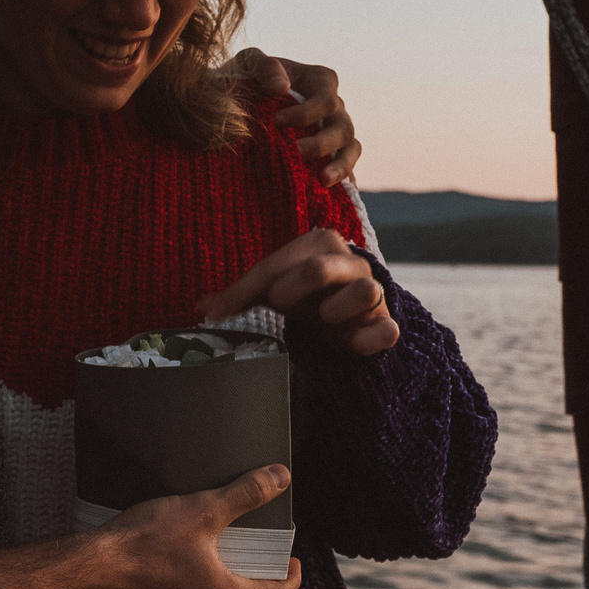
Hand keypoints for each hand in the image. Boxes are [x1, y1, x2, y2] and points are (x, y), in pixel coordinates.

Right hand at [90, 466, 302, 588]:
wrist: (87, 571)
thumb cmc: (143, 544)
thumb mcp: (201, 510)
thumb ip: (245, 494)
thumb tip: (281, 478)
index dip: (291, 580)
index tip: (294, 565)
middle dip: (242, 574)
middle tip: (241, 549)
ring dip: (205, 583)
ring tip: (198, 553)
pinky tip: (162, 566)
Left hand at [195, 228, 399, 358]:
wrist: (350, 315)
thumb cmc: (306, 296)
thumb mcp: (273, 289)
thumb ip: (241, 296)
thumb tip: (201, 309)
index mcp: (321, 243)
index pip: (275, 265)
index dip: (242, 291)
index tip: (216, 314)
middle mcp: (351, 262)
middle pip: (319, 270)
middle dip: (289, 292)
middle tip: (281, 307)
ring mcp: (372, 292)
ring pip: (363, 291)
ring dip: (334, 312)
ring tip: (323, 321)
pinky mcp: (385, 324)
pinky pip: (386, 330)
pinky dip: (370, 339)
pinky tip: (350, 344)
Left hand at [227, 47, 361, 184]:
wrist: (233, 109)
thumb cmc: (245, 82)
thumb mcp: (249, 65)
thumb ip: (265, 67)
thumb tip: (282, 87)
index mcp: (319, 81)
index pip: (326, 96)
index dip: (307, 111)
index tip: (277, 122)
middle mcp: (333, 108)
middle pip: (342, 126)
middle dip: (320, 143)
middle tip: (295, 153)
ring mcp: (334, 133)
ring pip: (351, 148)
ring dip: (340, 165)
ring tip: (322, 180)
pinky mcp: (329, 156)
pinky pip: (346, 170)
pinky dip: (342, 181)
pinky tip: (331, 196)